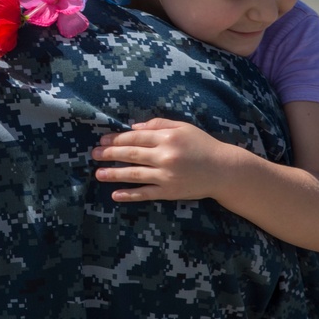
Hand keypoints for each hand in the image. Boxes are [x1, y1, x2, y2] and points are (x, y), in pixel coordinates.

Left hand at [91, 118, 233, 201]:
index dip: (116, 139)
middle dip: (110, 154)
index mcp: (167, 137)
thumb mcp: (182, 127)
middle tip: (94, 154)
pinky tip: (115, 194)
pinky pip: (146, 194)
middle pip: (131, 154)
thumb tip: (132, 127)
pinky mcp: (170, 192)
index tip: (102, 140)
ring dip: (114, 174)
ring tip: (98, 173)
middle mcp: (165, 156)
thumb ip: (157, 124)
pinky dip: (130, 194)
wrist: (224, 170)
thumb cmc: (202, 145)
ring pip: (135, 174)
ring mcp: (167, 176)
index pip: (135, 138)